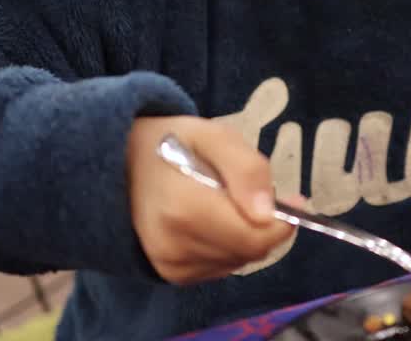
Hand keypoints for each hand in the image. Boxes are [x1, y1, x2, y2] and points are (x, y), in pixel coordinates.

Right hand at [126, 116, 295, 284]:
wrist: (117, 165)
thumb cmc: (170, 142)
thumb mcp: (212, 135)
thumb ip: (246, 168)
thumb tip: (270, 213)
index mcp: (184, 209)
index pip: (254, 237)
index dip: (283, 221)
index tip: (294, 199)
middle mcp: (175, 246)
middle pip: (250, 251)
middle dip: (264, 225)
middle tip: (252, 192)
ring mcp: (171, 266)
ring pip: (239, 260)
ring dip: (246, 235)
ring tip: (224, 202)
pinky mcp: (172, 275)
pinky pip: (223, 266)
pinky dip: (229, 245)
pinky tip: (212, 220)